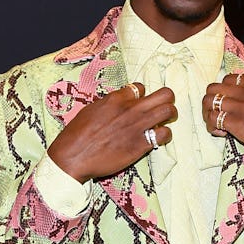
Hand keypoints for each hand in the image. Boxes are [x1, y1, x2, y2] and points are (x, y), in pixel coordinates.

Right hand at [48, 82, 177, 182]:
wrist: (74, 156)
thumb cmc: (77, 134)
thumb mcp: (91, 110)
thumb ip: (109, 104)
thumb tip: (118, 103)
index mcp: (116, 98)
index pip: (140, 87)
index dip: (142, 96)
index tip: (139, 104)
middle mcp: (130, 109)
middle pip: (164, 94)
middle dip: (167, 100)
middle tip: (163, 108)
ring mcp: (138, 126)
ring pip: (169, 111)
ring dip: (170, 116)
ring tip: (164, 123)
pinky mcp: (141, 144)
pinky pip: (164, 134)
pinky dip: (165, 136)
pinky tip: (158, 140)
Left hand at [203, 73, 243, 190]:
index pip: (230, 79)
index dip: (226, 92)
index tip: (231, 105)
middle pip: (214, 87)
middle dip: (211, 101)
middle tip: (218, 115)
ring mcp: (241, 106)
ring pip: (208, 102)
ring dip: (208, 114)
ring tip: (216, 125)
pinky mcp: (237, 123)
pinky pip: (213, 119)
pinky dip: (212, 126)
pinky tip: (222, 134)